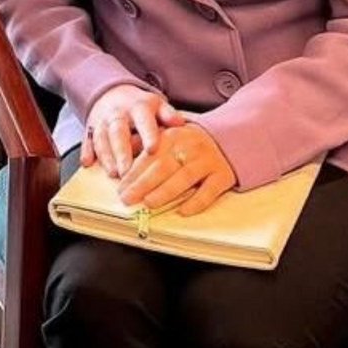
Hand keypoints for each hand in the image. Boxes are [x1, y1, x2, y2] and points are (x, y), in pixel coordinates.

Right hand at [80, 84, 182, 178]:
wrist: (112, 94)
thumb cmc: (140, 106)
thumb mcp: (157, 105)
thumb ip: (168, 114)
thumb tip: (180, 122)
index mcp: (138, 108)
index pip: (143, 121)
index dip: (148, 134)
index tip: (153, 149)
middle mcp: (118, 114)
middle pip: (118, 132)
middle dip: (121, 152)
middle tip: (127, 171)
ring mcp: (102, 121)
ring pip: (101, 138)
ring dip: (106, 156)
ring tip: (113, 174)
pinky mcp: (90, 128)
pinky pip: (87, 139)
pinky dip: (86, 151)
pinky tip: (87, 163)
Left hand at [116, 123, 236, 215]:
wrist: (228, 139)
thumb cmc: (189, 143)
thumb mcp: (166, 136)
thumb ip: (144, 145)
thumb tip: (120, 158)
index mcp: (172, 136)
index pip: (148, 156)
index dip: (132, 173)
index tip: (120, 187)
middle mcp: (189, 147)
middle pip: (163, 167)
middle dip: (142, 184)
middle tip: (127, 198)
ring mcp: (206, 161)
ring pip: (184, 178)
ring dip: (165, 192)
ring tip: (149, 203)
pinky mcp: (222, 175)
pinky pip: (209, 190)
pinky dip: (196, 202)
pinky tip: (183, 210)